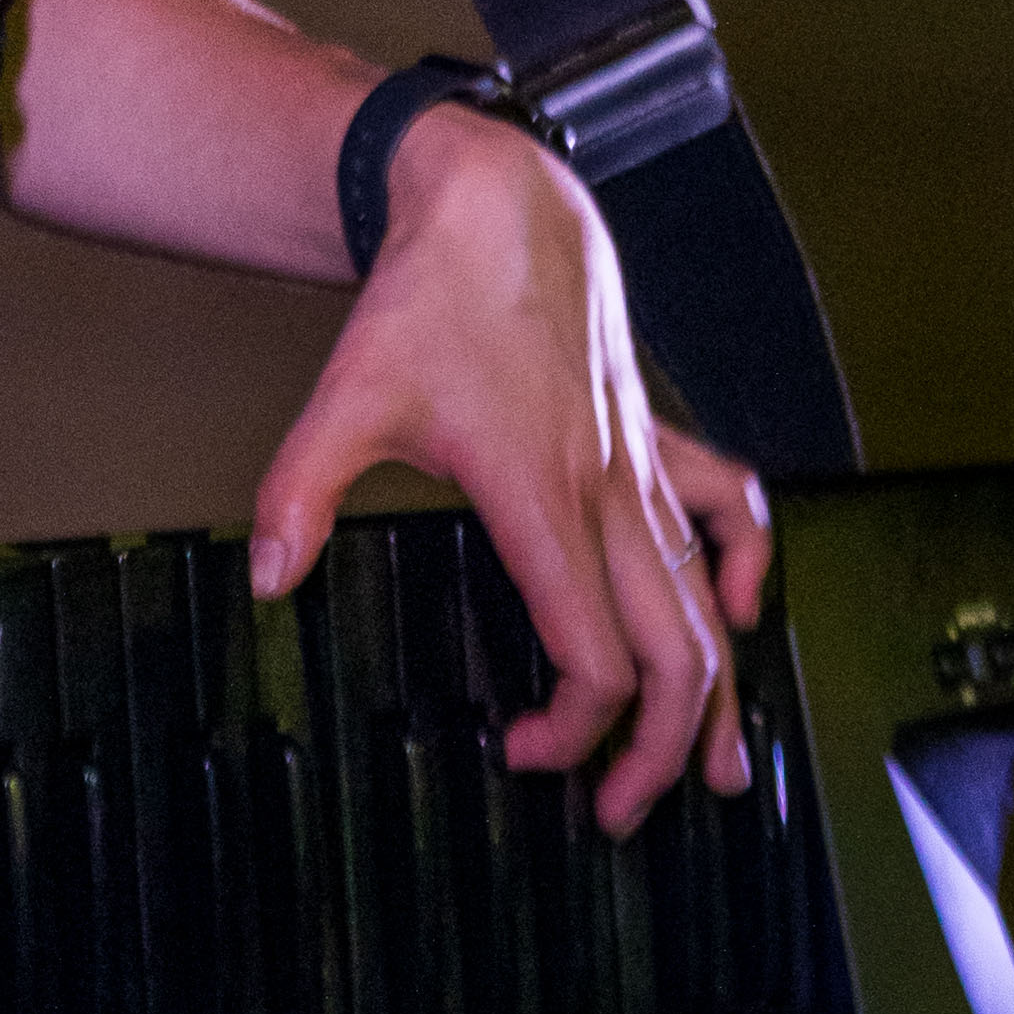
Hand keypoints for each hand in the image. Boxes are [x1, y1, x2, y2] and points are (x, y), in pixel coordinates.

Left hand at [249, 107, 772, 828]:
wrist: (500, 200)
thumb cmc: (432, 294)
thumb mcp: (347, 395)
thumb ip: (299, 491)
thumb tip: (266, 576)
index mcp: (541, 497)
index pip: (595, 652)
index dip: (572, 727)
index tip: (523, 750)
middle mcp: (608, 491)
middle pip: (673, 651)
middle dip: (661, 749)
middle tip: (627, 812)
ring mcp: (641, 464)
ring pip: (710, 598)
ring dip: (721, 690)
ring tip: (720, 768)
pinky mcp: (652, 434)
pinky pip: (731, 507)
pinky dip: (747, 564)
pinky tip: (745, 607)